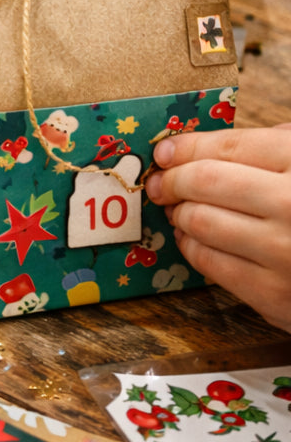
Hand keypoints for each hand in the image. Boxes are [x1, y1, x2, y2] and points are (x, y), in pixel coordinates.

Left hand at [145, 125, 290, 331]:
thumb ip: (272, 146)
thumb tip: (191, 146)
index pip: (227, 147)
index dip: (185, 147)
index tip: (165, 151)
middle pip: (203, 182)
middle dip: (172, 180)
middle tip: (162, 181)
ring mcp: (283, 253)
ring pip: (198, 221)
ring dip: (179, 212)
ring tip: (180, 207)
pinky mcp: (274, 296)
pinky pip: (208, 262)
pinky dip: (191, 245)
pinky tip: (195, 236)